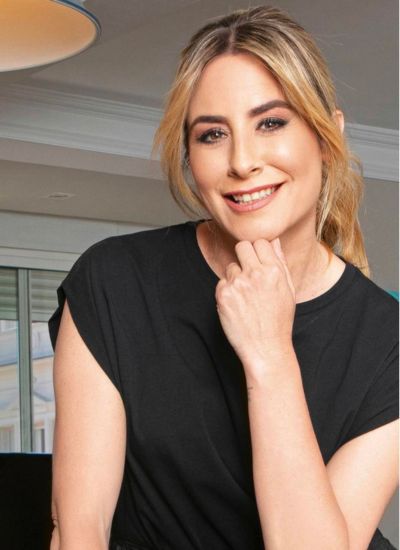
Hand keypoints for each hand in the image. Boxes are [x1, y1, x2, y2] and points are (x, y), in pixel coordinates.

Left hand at [215, 238, 295, 374]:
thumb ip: (280, 262)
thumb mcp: (288, 290)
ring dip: (236, 277)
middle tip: (248, 273)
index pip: (260, 242)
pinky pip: (222, 282)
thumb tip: (274, 241)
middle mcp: (255, 274)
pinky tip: (238, 305)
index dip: (258, 250)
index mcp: (274, 270)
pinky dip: (227, 292)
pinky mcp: (223, 294)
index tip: (258, 261)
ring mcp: (237, 284)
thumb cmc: (279, 320)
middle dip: (244, 255)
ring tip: (246, 297)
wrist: (266, 348)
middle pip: (242, 246)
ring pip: (231, 266)